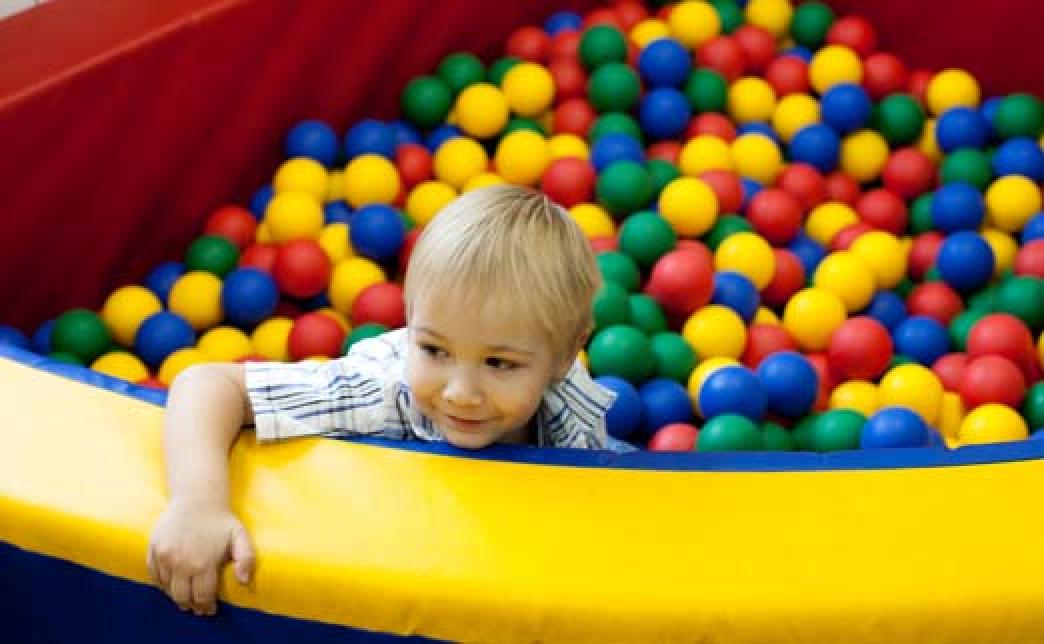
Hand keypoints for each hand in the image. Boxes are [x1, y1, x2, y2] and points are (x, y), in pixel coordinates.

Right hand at [146, 499, 255, 615]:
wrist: (197, 498)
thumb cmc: (220, 520)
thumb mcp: (240, 536)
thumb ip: (247, 559)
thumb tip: (244, 581)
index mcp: (203, 564)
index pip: (202, 597)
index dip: (206, 607)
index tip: (209, 609)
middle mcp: (182, 564)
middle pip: (182, 597)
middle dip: (191, 606)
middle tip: (197, 608)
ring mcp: (165, 557)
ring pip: (167, 588)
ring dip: (176, 596)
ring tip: (185, 598)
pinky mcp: (154, 549)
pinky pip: (154, 575)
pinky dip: (161, 584)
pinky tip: (170, 585)